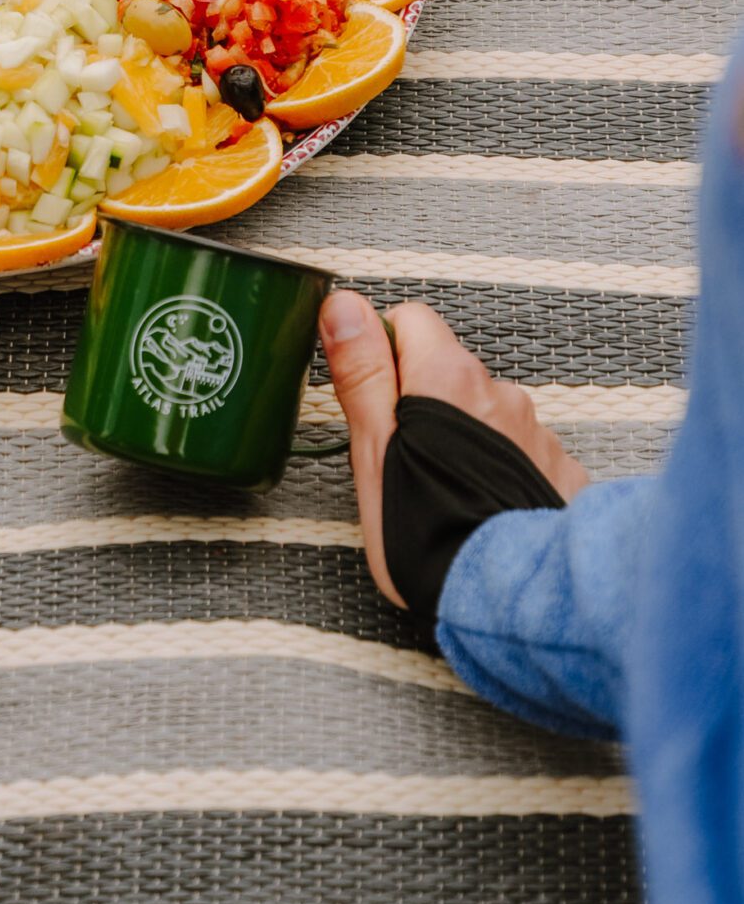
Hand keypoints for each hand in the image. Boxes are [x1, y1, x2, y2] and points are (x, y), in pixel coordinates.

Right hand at [318, 293, 588, 607]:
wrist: (513, 597)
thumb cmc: (430, 529)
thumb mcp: (374, 449)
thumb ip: (363, 372)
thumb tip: (343, 306)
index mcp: (447, 377)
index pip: (410, 321)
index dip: (383, 353)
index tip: (372, 400)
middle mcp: (499, 392)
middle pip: (447, 372)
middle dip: (423, 403)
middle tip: (402, 461)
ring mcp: (536, 432)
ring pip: (486, 415)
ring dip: (465, 439)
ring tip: (446, 495)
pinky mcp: (560, 471)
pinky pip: (521, 453)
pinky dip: (502, 470)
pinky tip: (488, 510)